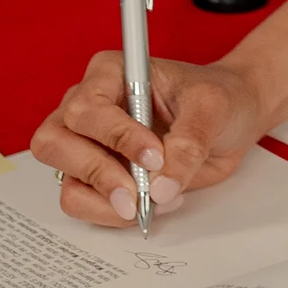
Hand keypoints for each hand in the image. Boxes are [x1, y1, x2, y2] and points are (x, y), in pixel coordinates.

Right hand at [32, 51, 263, 225]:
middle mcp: (88, 107)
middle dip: (96, 173)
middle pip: (55, 143)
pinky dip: (113, 213)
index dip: (116, 136)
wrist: (232, 119)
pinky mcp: (96, 178)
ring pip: (66, 180)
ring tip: (153, 202)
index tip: (155, 158)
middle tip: (139, 195)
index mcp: (110, 73)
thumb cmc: (218, 98)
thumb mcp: (212, 108)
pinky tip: (154, 203)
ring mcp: (88, 145)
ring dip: (105, 201)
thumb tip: (160, 189)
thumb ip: (188, 144)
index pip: (87, 107)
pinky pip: (83, 203)